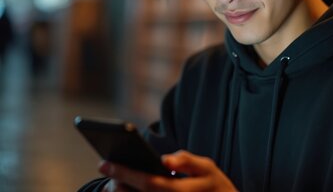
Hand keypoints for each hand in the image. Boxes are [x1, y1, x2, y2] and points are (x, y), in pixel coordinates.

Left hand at [99, 150, 236, 190]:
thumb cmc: (214, 185)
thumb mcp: (207, 168)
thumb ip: (187, 161)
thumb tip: (164, 160)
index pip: (150, 183)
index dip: (126, 173)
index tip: (105, 162)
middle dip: (117, 182)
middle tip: (103, 166)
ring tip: (112, 178)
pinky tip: (124, 187)